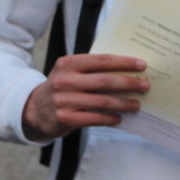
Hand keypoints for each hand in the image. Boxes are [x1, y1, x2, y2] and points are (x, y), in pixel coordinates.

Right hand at [22, 54, 148, 140]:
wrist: (34, 109)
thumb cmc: (61, 87)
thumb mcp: (70, 72)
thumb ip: (91, 69)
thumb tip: (126, 70)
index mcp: (69, 64)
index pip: (102, 60)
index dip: (123, 62)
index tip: (141, 65)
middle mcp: (65, 81)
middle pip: (104, 81)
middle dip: (128, 83)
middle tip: (144, 85)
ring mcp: (64, 100)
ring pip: (101, 102)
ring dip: (122, 103)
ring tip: (137, 104)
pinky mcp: (65, 118)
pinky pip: (94, 118)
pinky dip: (109, 119)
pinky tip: (119, 118)